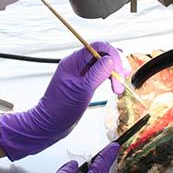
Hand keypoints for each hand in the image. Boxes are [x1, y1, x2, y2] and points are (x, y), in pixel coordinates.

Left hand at [0, 41, 127, 160]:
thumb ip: (97, 74)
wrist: (50, 124)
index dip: (113, 56)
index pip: (99, 47)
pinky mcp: (86, 82)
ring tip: (119, 86)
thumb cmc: (60, 109)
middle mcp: (78, 64)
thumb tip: (110, 60)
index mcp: (74, 61)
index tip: (120, 72)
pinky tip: (115, 86)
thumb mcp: (81, 91)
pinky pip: (102, 73)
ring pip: (105, 64)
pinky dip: (111, 78)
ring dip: (116, 72)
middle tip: (122, 80)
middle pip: (104, 54)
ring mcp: (83, 73)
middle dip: (116, 64)